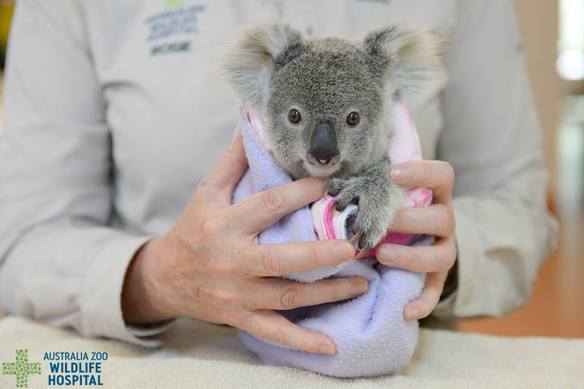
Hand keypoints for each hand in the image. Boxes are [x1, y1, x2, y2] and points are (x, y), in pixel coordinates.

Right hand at [122, 135, 367, 353]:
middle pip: (278, 259)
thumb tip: (255, 122)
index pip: (267, 206)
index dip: (299, 193)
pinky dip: (302, 342)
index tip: (332, 183)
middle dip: (318, 254)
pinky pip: (274, 332)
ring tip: (364, 282)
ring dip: (326, 293)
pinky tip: (332, 346)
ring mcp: (237, 294)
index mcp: (225, 224)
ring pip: (285, 297)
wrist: (166, 276)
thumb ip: (234, 160)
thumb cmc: (194, 226)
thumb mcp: (208, 190)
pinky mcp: (241, 317)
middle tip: (354, 245)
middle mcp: (232, 261)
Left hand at [376, 160, 456, 320]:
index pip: (442, 175)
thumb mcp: (384, 193)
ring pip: (443, 255)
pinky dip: (423, 302)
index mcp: (434, 195)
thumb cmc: (388, 208)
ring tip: (382, 255)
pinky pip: (436, 291)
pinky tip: (405, 311)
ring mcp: (444, 248)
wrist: (412, 235)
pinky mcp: (438, 276)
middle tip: (381, 222)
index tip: (392, 173)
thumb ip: (369, 186)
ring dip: (412, 257)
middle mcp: (445, 220)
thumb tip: (326, 184)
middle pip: (443, 218)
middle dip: (410, 221)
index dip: (423, 172)